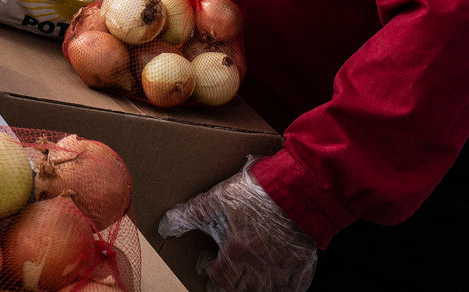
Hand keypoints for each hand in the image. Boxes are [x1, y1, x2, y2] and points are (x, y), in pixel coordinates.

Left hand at [158, 158, 317, 291]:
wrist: (294, 188)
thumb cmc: (255, 193)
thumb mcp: (216, 199)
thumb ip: (190, 214)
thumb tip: (166, 225)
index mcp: (235, 253)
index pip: (218, 277)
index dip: (211, 272)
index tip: (208, 264)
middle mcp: (258, 266)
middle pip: (240, 290)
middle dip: (229, 285)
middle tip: (224, 280)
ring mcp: (282, 268)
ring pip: (265, 291)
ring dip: (253, 288)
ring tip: (246, 282)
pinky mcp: (302, 264)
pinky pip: (292, 287)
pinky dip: (283, 287)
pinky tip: (276, 282)